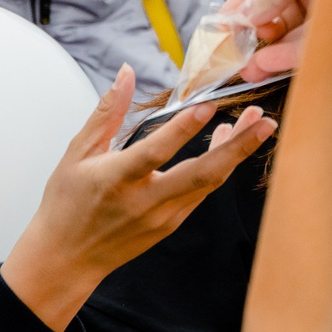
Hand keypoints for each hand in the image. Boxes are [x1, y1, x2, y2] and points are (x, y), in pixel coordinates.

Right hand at [0, 66, 275, 331]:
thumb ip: (106, 112)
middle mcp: (144, 202)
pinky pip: (202, 192)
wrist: (67, 259)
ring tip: (259, 124)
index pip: (155, 153)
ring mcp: (162, 217)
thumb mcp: (77, 153)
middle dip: (238, 147)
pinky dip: (219, 167)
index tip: (207, 106)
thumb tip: (126, 73)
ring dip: (236, 153)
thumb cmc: (67, 203)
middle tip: (264, 122)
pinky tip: (228, 143)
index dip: (182, 130)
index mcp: (116, 180)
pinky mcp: (171, 224)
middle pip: (201, 175)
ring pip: (209, 183)